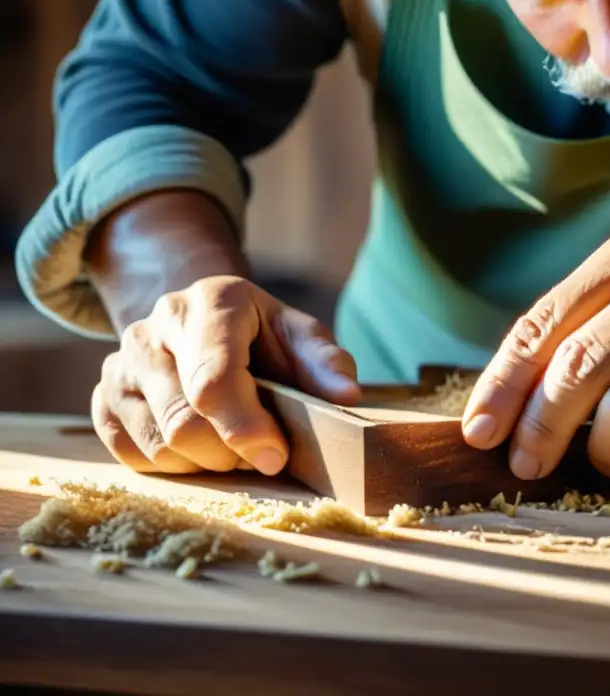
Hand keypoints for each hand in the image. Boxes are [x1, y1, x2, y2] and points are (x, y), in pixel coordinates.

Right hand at [91, 276, 359, 475]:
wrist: (199, 320)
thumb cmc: (260, 335)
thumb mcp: (300, 336)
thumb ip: (326, 362)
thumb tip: (347, 395)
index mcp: (210, 303)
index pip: (213, 380)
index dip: (246, 428)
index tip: (276, 456)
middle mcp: (154, 327)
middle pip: (184, 422)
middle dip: (231, 452)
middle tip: (262, 450)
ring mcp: (120, 362)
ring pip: (159, 444)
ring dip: (206, 463)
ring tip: (233, 444)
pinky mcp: (103, 397)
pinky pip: (131, 454)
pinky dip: (175, 465)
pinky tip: (200, 445)